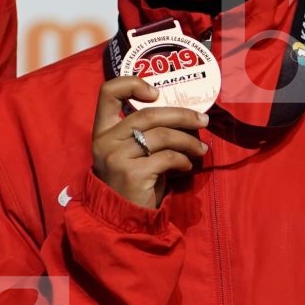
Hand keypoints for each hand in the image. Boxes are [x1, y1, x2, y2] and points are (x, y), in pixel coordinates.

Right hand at [90, 76, 207, 209]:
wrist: (123, 219)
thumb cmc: (134, 182)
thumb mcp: (132, 153)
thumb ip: (147, 133)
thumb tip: (185, 116)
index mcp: (102, 131)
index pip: (108, 92)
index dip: (132, 84)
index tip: (156, 92)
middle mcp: (105, 141)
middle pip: (148, 114)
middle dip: (181, 115)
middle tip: (203, 121)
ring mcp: (117, 157)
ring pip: (162, 135)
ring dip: (188, 141)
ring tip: (200, 149)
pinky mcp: (133, 174)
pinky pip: (167, 157)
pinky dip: (183, 160)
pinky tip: (187, 166)